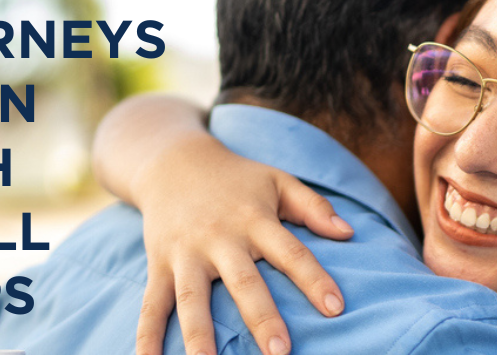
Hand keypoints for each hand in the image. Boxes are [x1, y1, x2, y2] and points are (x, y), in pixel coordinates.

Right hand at [131, 133, 353, 354]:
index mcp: (255, 220)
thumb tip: (349, 232)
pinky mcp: (158, 265)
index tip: (336, 309)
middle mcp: (220, 239)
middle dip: (262, 318)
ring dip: (200, 336)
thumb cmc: (236, 178)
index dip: (314, 280)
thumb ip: (313, 206)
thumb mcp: (278, 181)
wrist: (171, 162)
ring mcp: (185, 254)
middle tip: (281, 352)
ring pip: (192, 300)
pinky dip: (147, 336)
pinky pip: (151, 305)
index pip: (291, 253)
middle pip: (244, 282)